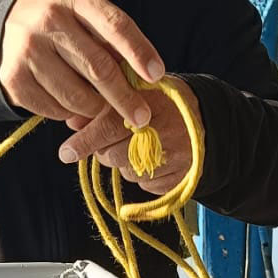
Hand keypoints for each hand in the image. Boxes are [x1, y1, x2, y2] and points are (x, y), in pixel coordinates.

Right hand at [0, 0, 164, 125]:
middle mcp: (48, 20)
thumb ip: (109, 39)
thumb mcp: (80, 16)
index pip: (115, 24)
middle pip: (99, 68)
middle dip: (125, 98)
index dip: (139, 52)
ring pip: (78, 97)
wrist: (0, 31)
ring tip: (101, 108)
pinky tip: (69, 104)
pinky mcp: (15, 79)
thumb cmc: (57, 26)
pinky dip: (70, 114)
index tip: (157, 75)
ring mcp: (28, 51)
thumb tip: (142, 78)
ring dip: (96, 109)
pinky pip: (56, 109)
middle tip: (141, 117)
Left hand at [58, 77, 199, 196]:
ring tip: (139, 145)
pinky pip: (144, 185)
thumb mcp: (138, 92)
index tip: (66, 153)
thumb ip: (103, 104)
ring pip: (126, 171)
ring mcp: (171, 160)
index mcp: (149, 105)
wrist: (212, 123)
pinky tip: (154, 158)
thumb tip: (70, 120)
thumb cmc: (166, 103)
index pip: (108, 126)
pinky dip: (143, 174)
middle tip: (115, 138)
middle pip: (112, 154)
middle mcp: (161, 134)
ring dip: (124, 162)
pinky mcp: (177, 181)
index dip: (86, 140)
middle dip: (105, 149)